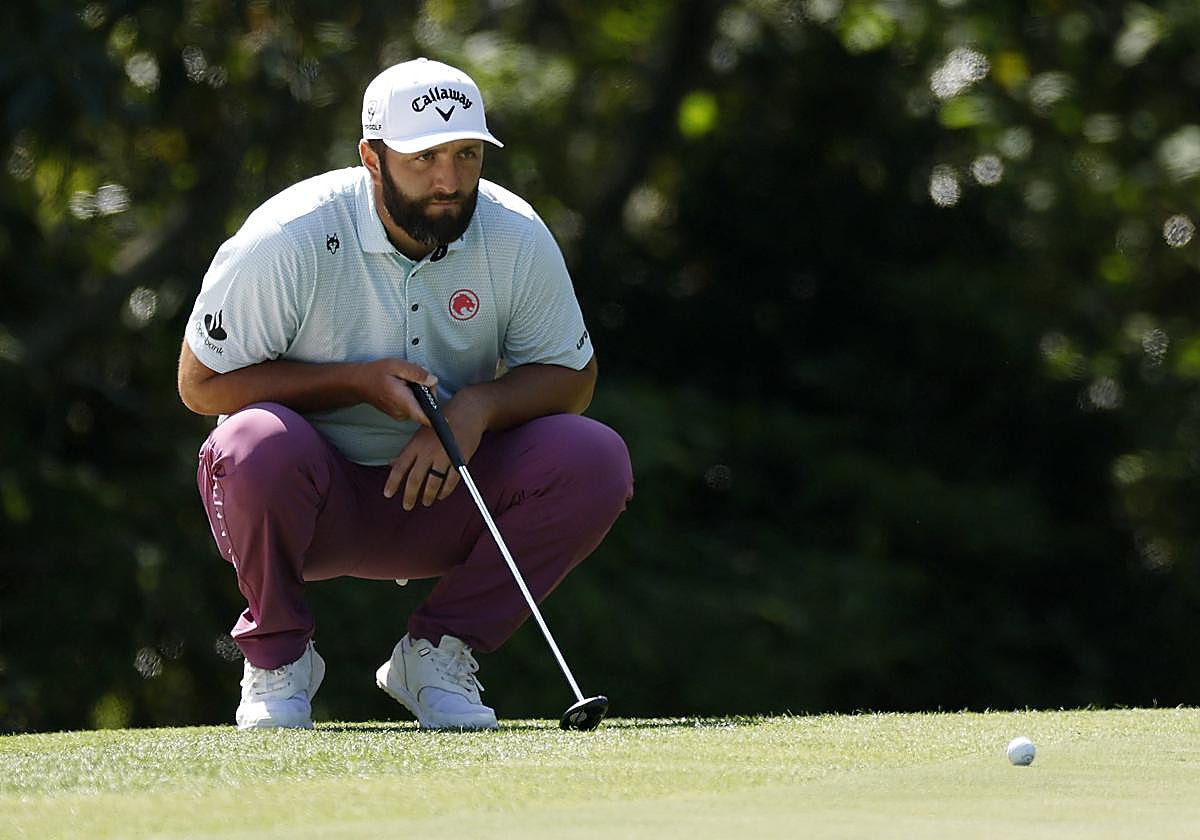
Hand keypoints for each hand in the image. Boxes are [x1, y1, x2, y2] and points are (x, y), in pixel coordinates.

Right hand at [357, 359, 436, 425]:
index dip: (439, 417)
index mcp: (404, 402)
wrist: (359, 383)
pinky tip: (403, 387)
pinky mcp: (399, 414)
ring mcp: (400, 415)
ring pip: (420, 405)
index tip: (447, 417)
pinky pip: (413, 406)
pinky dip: (412, 396)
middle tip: (416, 379)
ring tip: (406, 382)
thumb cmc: (376, 374)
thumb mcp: (397, 366)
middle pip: (426, 406)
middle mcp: (403, 413)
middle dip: (427, 391)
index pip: (426, 418)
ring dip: (419, 393)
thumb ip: (417, 373)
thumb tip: (433, 380)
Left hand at [383, 390, 489, 509]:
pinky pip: (451, 480)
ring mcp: (444, 455)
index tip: (387, 494)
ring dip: (428, 495)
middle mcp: (428, 451)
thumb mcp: (420, 434)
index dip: (392, 482)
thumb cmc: (441, 424)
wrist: (466, 412)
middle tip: (407, 506)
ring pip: (433, 482)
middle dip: (410, 495)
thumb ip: (407, 452)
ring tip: (426, 502)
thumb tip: (391, 464)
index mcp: (415, 444)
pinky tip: (441, 495)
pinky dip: (446, 491)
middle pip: (415, 479)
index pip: (400, 467)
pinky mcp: (459, 459)